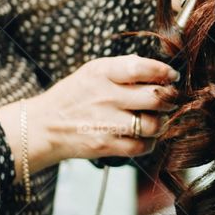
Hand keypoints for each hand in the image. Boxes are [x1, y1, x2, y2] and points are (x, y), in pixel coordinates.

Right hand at [0, 55, 178, 178]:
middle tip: (170, 99)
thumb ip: (123, 68)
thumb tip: (158, 69)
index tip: (172, 76)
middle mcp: (105, 95)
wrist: (42, 126)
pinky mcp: (105, 146)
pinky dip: (150, 142)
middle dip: (170, 99)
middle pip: (155, 97)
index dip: (164, 72)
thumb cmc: (73, 96)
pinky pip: (142, 146)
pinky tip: (144, 136)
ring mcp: (106, 122)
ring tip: (158, 119)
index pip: (143, 67)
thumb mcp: (92, 72)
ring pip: (153, 124)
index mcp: (102, 72)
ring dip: (162, 122)